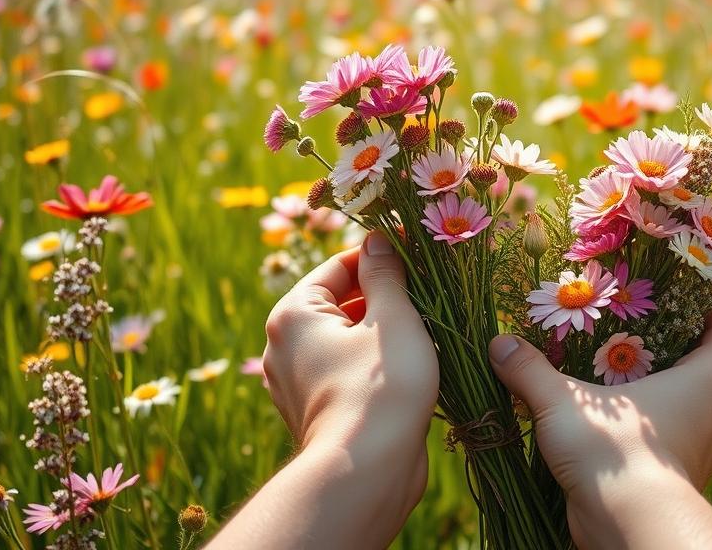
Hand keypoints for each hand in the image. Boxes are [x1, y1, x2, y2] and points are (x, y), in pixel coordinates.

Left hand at [212, 231, 437, 548]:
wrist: (365, 473)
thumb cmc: (382, 389)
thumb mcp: (393, 319)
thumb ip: (386, 274)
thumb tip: (379, 239)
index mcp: (293, 313)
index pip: (339, 265)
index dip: (381, 257)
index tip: (419, 257)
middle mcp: (282, 345)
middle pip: (339, 302)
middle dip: (383, 298)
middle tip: (428, 299)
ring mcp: (294, 382)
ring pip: (344, 339)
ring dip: (381, 333)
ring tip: (423, 336)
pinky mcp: (313, 411)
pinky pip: (343, 371)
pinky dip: (371, 364)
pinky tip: (406, 370)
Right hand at [488, 312, 711, 548]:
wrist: (631, 528)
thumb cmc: (614, 452)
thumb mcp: (563, 402)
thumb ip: (531, 370)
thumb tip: (499, 343)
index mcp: (711, 379)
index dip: (701, 316)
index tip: (670, 307)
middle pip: (703, 371)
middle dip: (669, 357)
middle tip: (627, 342)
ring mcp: (707, 452)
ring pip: (689, 412)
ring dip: (658, 400)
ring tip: (615, 387)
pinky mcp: (686, 481)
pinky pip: (674, 446)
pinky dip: (651, 436)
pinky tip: (614, 430)